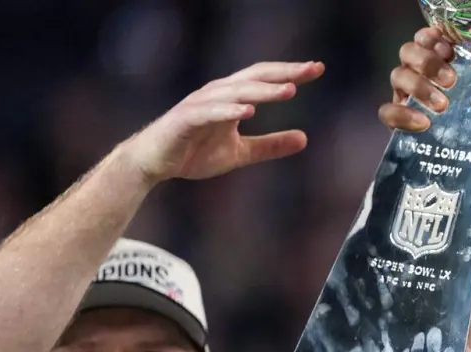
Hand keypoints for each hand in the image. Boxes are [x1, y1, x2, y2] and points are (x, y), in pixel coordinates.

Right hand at [117, 60, 322, 185]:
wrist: (154, 163)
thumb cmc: (193, 152)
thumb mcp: (241, 153)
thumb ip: (270, 145)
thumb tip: (305, 139)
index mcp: (231, 98)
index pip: (264, 79)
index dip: (289, 73)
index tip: (317, 69)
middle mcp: (217, 94)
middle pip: (254, 77)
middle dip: (283, 73)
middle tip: (311, 70)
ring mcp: (200, 105)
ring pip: (235, 91)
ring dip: (262, 90)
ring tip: (289, 91)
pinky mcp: (185, 119)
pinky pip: (209, 112)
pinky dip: (229, 111)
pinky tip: (248, 111)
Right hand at [378, 26, 470, 132]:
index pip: (454, 46)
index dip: (446, 37)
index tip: (451, 46)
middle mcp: (449, 90)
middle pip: (418, 53)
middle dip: (428, 58)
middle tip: (450, 80)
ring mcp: (429, 109)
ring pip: (401, 77)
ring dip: (416, 83)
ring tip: (440, 105)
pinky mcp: (415, 133)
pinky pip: (391, 113)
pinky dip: (400, 114)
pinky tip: (422, 124)